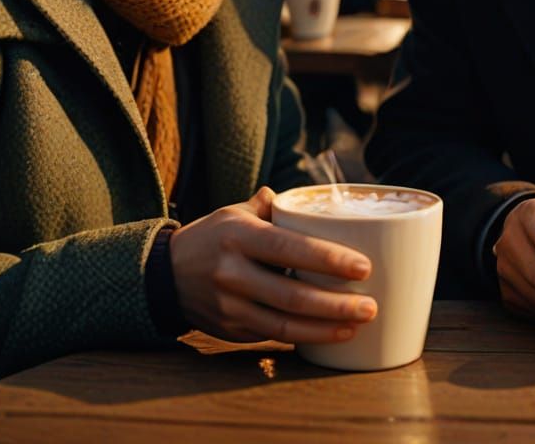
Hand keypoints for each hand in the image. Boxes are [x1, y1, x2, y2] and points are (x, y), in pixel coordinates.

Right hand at [169, 186, 376, 343]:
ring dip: (326, 328)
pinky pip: (273, 335)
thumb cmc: (213, 236)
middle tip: (370, 305)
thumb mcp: (235, 212)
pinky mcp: (230, 330)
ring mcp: (229, 306)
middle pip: (292, 295)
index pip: (290, 249)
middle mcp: (232, 272)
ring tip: (358, 324)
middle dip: (336, 304)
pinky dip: (305, 337)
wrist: (164, 274)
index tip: (363, 267)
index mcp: (239, 236)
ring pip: (285, 325)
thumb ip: (273, 206)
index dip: (328, 260)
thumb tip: (309, 197)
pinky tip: (330, 333)